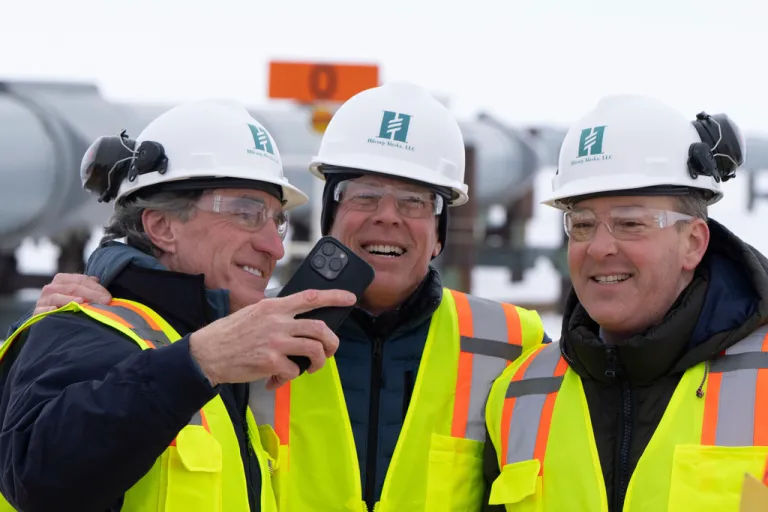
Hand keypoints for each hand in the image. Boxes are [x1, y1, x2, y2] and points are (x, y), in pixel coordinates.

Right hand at [34, 274, 111, 314]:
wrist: (51, 327)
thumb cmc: (70, 308)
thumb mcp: (79, 295)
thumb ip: (88, 286)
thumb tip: (97, 279)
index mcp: (62, 280)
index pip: (81, 280)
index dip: (96, 287)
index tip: (108, 297)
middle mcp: (51, 288)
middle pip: (72, 288)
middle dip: (91, 294)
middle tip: (105, 301)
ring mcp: (43, 301)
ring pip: (57, 297)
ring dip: (70, 299)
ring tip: (82, 302)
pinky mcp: (37, 314)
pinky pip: (42, 311)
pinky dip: (49, 310)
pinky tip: (56, 310)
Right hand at [189, 289, 355, 389]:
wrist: (207, 353)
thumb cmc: (229, 334)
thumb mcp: (254, 313)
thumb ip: (277, 315)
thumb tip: (299, 326)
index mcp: (274, 306)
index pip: (310, 297)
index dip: (334, 296)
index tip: (349, 298)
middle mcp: (277, 321)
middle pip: (320, 329)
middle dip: (332, 342)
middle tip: (330, 349)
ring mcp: (275, 342)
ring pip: (314, 350)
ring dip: (318, 362)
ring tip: (312, 367)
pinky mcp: (270, 362)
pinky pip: (294, 371)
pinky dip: (289, 378)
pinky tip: (277, 379)